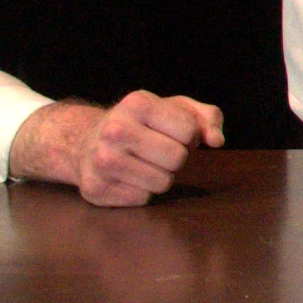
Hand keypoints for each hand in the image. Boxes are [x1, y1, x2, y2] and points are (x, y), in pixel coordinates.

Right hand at [16, 93, 223, 208]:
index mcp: (137, 103)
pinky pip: (143, 199)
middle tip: (157, 150)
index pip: (189, 131)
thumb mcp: (175, 109)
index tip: (171, 133)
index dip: (189, 136)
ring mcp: (101, 160)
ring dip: (161, 176)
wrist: (85, 141)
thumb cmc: (142, 124)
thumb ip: (207, 117)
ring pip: (162, 183)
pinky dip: (141, 191)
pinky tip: (126, 176)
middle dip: (176, 158)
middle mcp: (115, 130)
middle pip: (177, 158)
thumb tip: (217, 140)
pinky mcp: (95, 189)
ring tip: (143, 163)